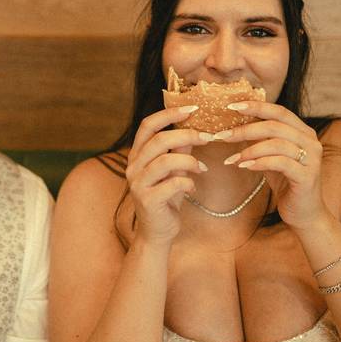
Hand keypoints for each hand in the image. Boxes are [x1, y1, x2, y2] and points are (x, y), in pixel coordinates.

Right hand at [125, 106, 210, 245]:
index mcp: (138, 155)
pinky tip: (193, 188)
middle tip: (207, 137)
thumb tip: (194, 128)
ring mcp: (138, 184)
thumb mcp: (174, 171)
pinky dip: (188, 183)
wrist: (157, 232)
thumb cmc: (166, 198)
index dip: (169, 114)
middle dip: (186, 135)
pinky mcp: (148, 200)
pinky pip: (172, 184)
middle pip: (158, 140)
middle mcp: (133, 166)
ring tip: (201, 168)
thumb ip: (179, 150)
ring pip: (165, 161)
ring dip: (189, 161)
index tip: (192, 109)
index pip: (147, 125)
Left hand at [213, 101, 327, 229]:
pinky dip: (260, 163)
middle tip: (222, 135)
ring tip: (233, 158)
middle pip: (275, 126)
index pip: (278, 111)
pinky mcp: (307, 176)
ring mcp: (311, 158)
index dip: (255, 106)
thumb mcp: (270, 156)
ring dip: (250, 149)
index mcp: (302, 131)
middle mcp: (310, 141)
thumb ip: (260, 140)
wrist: (304, 213)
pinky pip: (281, 163)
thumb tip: (234, 124)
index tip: (231, 106)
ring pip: (277, 143)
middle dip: (245, 129)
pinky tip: (245, 166)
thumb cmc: (285, 182)